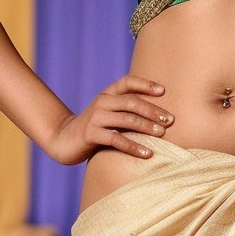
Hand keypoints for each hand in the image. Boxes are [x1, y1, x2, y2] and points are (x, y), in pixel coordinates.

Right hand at [47, 75, 172, 165]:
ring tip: (162, 134)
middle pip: (132, 102)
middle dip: (153, 111)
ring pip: (127, 119)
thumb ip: (125, 110)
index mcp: (107, 94)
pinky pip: (117, 139)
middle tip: (170, 120)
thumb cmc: (94, 128)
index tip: (163, 91)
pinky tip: (147, 153)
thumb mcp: (108, 114)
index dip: (145, 84)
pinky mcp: (91, 134)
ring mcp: (95, 117)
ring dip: (147, 127)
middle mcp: (101, 102)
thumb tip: (159, 115)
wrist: (64, 140)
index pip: (127, 82)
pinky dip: (134, 147)